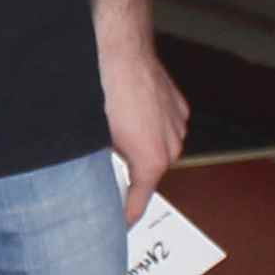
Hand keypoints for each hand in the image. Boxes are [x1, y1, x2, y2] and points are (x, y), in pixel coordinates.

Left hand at [99, 27, 186, 221]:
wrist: (120, 49)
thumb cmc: (105, 90)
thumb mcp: (95, 137)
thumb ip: (104, 164)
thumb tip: (98, 175)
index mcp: (152, 160)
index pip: (139, 202)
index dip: (125, 216)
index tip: (119, 225)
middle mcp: (171, 146)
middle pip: (149, 174)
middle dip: (131, 172)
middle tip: (108, 166)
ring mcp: (178, 125)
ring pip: (158, 148)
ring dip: (142, 146)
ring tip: (118, 131)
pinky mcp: (179, 106)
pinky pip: (165, 126)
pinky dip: (151, 126)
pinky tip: (131, 113)